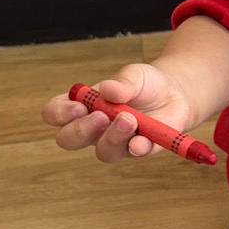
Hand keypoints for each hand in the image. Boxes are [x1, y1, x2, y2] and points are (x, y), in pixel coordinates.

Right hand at [41, 64, 192, 162]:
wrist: (174, 93)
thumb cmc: (144, 83)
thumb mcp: (134, 74)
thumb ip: (122, 82)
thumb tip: (109, 90)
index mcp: (82, 106)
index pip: (55, 114)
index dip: (59, 114)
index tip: (78, 107)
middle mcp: (93, 128)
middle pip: (69, 140)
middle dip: (81, 130)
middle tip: (101, 117)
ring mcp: (115, 142)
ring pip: (103, 152)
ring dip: (113, 137)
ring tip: (129, 119)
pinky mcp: (139, 149)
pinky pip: (134, 154)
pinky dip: (137, 147)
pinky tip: (142, 140)